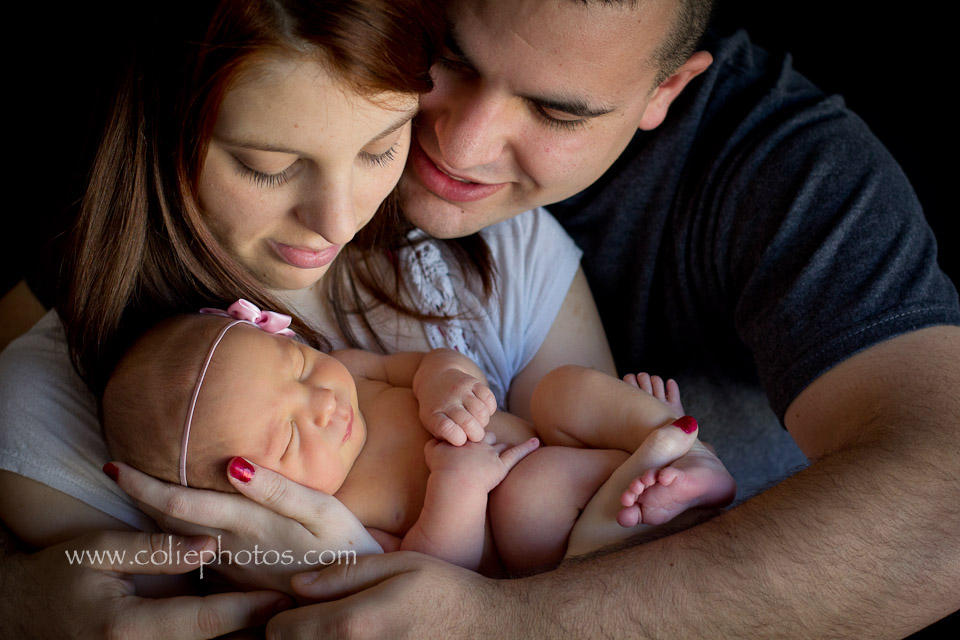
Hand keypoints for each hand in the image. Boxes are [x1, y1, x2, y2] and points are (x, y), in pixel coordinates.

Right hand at [0, 531, 289, 638]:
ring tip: (283, 628)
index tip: (282, 598)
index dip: (246, 610)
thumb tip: (210, 543)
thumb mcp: (97, 551)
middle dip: (254, 637)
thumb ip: (156, 548)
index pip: (203, 620)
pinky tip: (246, 635)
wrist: (15, 614)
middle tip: (296, 620)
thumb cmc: (54, 576)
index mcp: (128, 628)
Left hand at [108, 459, 381, 593]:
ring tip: (135, 488)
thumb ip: (278, 490)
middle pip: (170, 521)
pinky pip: (195, 552)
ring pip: (180, 539)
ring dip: (154, 514)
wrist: (356, 596)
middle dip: (140, 496)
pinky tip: (174, 521)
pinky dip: (177, 532)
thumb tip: (233, 464)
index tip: (114, 465)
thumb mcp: (322, 512)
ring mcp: (232, 565)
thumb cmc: (345, 546)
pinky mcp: (240, 576)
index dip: (145, 485)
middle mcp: (231, 547)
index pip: (181, 503)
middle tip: (114, 469)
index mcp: (246, 525)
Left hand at [266, 552, 512, 638]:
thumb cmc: (446, 593)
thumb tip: (296, 584)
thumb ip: (345, 573)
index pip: (281, 632)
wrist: (491, 633)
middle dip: (297, 637)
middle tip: (315, 620)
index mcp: (353, 624)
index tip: (298, 608)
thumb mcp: (401, 566)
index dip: (282, 617)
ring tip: (338, 631)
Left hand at [416, 368, 497, 444]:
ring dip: (483, 422)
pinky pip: (489, 398)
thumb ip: (445, 437)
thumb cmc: (436, 410)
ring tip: (477, 424)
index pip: (446, 428)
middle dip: (476, 435)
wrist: (436, 378)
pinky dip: (490, 409)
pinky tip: (483, 411)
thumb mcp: (431, 424)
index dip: (457, 438)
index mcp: (433, 414)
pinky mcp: (473, 382)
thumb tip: (463, 449)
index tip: (461, 441)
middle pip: (468, 422)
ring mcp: (460, 389)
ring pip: (481, 412)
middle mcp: (447, 400)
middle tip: (474, 436)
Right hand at [423, 433, 539, 492]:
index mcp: (463, 439)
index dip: (469, 432)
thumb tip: (434, 440)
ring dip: (503, 444)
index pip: (468, 431)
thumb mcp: (431, 452)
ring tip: (509, 443)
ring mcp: (491, 454)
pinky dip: (527, 448)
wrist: (455, 480)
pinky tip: (536, 442)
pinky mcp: (501, 466)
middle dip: (486, 437)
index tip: (470, 432)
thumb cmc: (441, 468)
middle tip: (486, 439)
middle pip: (486, 436)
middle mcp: (478, 443)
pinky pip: (517, 454)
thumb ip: (433, 444)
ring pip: (500, 446)